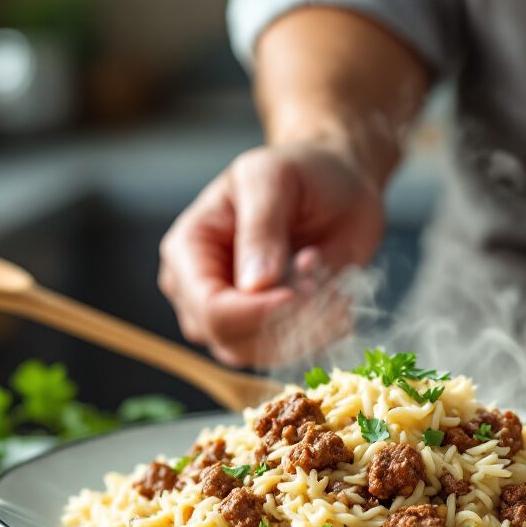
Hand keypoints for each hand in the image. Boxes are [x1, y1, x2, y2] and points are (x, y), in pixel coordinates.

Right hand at [158, 141, 383, 366]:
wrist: (336, 184)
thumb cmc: (301, 171)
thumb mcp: (275, 178)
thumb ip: (262, 226)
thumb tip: (254, 283)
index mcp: (189, 248)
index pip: (209, 306)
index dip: (255, 312)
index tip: (300, 293)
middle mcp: (200, 289)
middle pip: (230, 338)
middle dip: (286, 320)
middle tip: (324, 283)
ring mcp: (232, 315)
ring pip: (260, 355)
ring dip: (307, 330)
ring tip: (333, 286)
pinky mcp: (264, 331)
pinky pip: (287, 354)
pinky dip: (318, 335)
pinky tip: (336, 299)